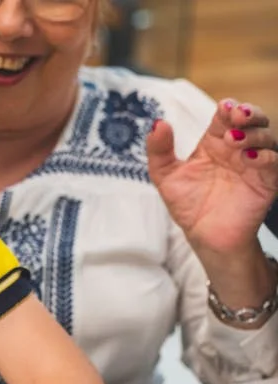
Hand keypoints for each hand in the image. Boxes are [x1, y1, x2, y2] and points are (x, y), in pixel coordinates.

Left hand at [147, 99, 277, 254]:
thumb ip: (158, 150)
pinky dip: (265, 156)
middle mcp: (236, 149)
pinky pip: (274, 163)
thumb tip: (158, 123)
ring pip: (266, 137)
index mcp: (214, 142)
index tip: (223, 107)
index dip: (228, 107)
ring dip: (253, 134)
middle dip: (249, 112)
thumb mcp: (165, 176)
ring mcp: (253, 164)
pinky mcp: (265, 182)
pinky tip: (249, 156)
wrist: (203, 235)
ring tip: (235, 139)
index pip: (225, 116)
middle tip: (237, 115)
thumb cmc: (187, 204)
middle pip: (253, 120)